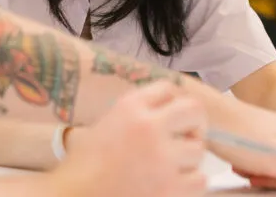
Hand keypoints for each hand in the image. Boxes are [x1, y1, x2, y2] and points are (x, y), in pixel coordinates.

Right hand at [49, 81, 206, 196]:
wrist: (76, 195)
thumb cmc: (85, 165)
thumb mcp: (107, 123)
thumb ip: (137, 114)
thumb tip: (168, 114)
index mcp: (130, 107)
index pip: (168, 88)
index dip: (174, 101)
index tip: (174, 113)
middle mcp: (149, 126)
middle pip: (194, 110)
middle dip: (194, 123)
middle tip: (186, 136)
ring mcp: (163, 158)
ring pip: (198, 149)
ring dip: (188, 158)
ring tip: (170, 166)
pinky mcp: (171, 187)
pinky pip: (200, 179)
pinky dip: (190, 182)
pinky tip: (172, 183)